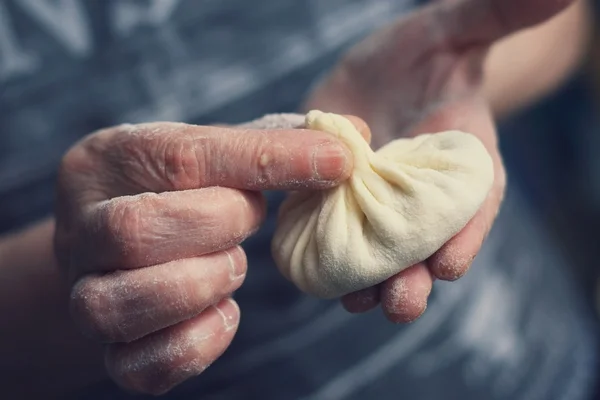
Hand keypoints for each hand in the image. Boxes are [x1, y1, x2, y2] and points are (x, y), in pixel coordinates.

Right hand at [53, 122, 352, 394]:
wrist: (114, 251)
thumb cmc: (174, 192)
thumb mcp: (207, 153)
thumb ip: (270, 143)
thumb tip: (350, 137)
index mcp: (107, 161)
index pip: (186, 156)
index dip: (270, 159)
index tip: (337, 160)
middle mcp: (81, 228)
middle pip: (138, 230)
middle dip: (219, 225)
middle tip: (249, 220)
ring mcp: (84, 294)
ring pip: (123, 302)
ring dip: (201, 284)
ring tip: (231, 265)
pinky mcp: (107, 350)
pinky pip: (142, 364)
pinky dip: (198, 343)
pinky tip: (225, 313)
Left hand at [306, 0, 574, 322]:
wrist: (383, 73)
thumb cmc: (427, 50)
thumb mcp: (454, 28)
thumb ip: (494, 16)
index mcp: (462, 159)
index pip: (473, 201)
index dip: (466, 234)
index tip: (451, 264)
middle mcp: (422, 192)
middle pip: (425, 243)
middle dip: (415, 275)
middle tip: (402, 303)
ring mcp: (378, 202)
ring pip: (379, 252)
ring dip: (368, 280)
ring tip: (355, 301)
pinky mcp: (339, 199)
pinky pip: (334, 233)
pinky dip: (324, 253)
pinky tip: (313, 272)